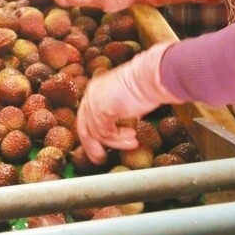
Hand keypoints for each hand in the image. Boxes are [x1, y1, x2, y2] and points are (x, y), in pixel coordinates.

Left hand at [75, 43, 178, 162]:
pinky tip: (132, 138)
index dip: (95, 134)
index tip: (102, 146)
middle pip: (84, 127)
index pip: (87, 117)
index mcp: (95, 90)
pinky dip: (118, 140)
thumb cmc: (146, 86)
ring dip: (115, 143)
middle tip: (101, 158)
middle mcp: (91, 94)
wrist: (151, 76)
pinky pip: (105, 133)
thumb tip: (119, 131)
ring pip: (96, 133)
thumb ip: (119, 114)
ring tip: (132, 144)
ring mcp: (93, 101)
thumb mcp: (127, 101)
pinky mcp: (101, 109)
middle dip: (92, 147)